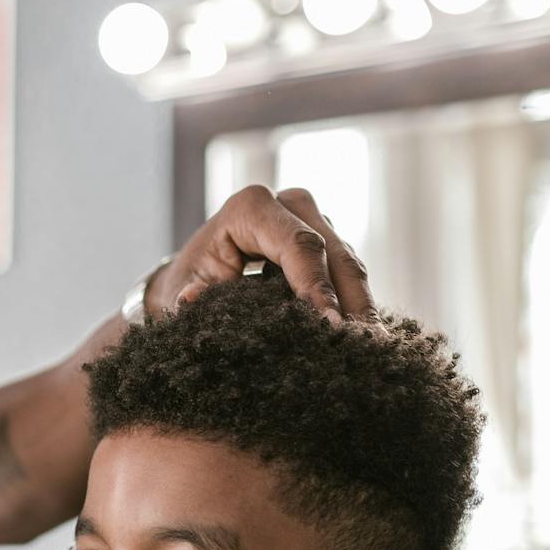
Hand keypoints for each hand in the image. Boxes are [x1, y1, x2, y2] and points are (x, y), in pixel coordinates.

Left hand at [148, 185, 374, 323]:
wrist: (198, 270)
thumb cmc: (190, 280)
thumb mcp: (179, 290)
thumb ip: (185, 297)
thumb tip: (191, 298)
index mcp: (251, 207)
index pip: (298, 245)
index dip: (316, 285)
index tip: (328, 324)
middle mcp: (290, 203)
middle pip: (333, 253)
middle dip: (350, 300)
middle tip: (361, 344)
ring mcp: (314, 219)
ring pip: (349, 263)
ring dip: (361, 305)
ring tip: (371, 346)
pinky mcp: (328, 240)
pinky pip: (349, 272)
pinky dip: (357, 303)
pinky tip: (364, 336)